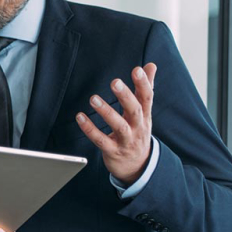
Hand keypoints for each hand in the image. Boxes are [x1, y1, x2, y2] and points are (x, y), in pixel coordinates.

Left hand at [76, 64, 156, 183]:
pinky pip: (101, 140)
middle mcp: (138, 128)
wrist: (137, 166)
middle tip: (115, 81)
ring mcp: (126, 141)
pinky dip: (90, 129)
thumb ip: (145, 88)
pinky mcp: (113, 151)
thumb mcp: (144, 112)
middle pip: (135, 110)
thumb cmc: (137, 132)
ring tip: (93, 98)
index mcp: (144, 116)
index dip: (144, 84)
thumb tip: (150, 65)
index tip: (137, 69)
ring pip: (119, 126)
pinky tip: (80, 117)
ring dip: (106, 112)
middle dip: (126, 96)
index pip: (147, 98)